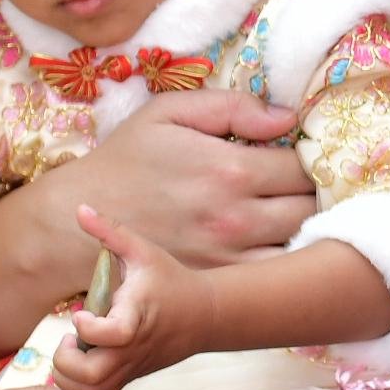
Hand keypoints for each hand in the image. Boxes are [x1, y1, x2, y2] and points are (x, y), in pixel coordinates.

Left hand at [49, 209, 211, 389]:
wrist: (204, 315)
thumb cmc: (170, 280)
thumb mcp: (143, 251)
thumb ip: (110, 232)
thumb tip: (80, 208)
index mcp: (138, 314)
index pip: (115, 334)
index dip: (90, 329)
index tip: (80, 313)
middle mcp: (133, 347)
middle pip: (94, 373)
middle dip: (67, 361)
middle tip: (68, 338)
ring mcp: (130, 367)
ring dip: (66, 380)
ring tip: (67, 356)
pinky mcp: (128, 378)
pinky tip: (60, 386)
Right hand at [53, 92, 315, 266]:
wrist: (74, 225)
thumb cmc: (124, 162)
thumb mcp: (167, 114)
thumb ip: (231, 107)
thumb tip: (287, 118)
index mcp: (228, 170)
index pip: (303, 165)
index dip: (310, 156)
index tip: (301, 154)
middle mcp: (235, 219)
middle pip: (312, 208)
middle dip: (315, 192)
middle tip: (304, 182)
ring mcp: (229, 257)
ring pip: (302, 245)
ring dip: (308, 227)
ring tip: (295, 211)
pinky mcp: (218, 282)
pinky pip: (275, 276)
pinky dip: (288, 259)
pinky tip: (278, 242)